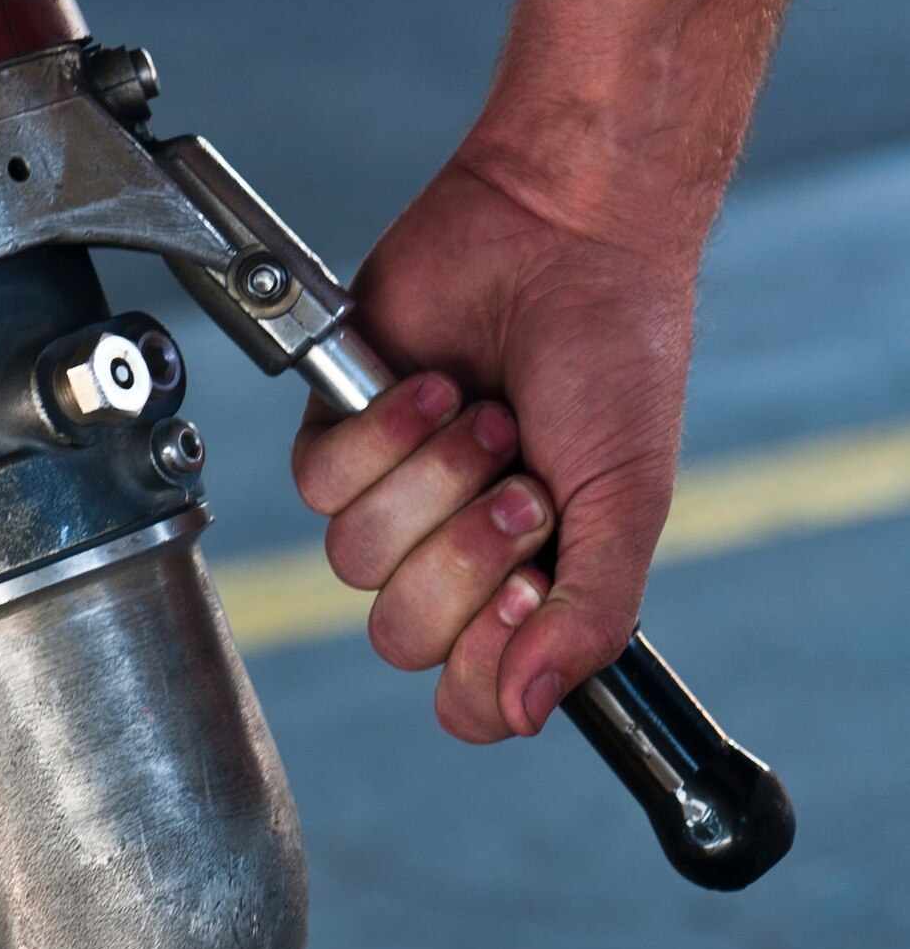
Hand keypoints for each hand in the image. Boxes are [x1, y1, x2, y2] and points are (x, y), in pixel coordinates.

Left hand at [292, 150, 696, 741]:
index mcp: (530, 586)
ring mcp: (394, 496)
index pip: (472, 701)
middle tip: (520, 483)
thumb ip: (590, 616)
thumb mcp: (628, 500)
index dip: (485, 663)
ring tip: (484, 417)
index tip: (529, 591)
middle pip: (402, 636)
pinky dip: (382, 432)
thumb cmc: (614, 358)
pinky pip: (319, 485)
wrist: (566, 236)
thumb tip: (533, 711)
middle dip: (463, 556)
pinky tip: (432, 386)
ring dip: (429, 482)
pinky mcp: (342, 434)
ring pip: (355, 560)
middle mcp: (455, 553)